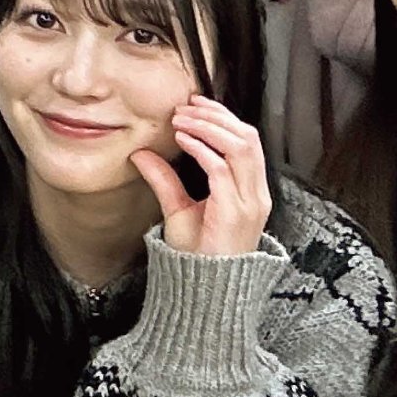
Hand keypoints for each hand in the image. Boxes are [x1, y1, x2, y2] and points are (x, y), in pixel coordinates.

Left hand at [136, 96, 271, 259]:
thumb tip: (140, 154)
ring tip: (182, 120)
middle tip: (186, 107)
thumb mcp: (179, 210)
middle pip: (247, 138)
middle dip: (216, 116)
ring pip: (240, 147)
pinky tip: (183, 140)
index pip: (247, 141)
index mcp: (250, 191)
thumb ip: (165, 180)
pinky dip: (203, 149)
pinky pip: (222, 170)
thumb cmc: (197, 254)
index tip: (195, 104)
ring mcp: (249, 204)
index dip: (223, 118)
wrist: (206, 291)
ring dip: (209, 127)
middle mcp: (256, 195)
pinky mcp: (234, 212)